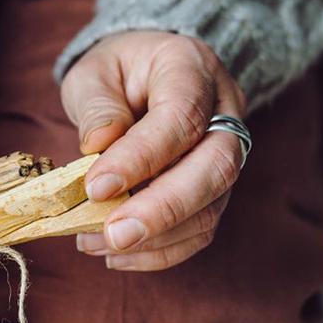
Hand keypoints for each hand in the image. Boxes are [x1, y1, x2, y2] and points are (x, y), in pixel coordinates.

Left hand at [61, 31, 246, 270]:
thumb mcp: (94, 71)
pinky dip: (162, 250)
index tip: (97, 187)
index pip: (181, 117)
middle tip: (114, 234)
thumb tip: (99, 145)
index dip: (141, 157)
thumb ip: (97, 105)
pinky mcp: (217, 188)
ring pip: (213, 206)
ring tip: (100, 244)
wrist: (146, 74)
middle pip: (216, 167)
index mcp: (192, 67)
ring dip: (158, 237)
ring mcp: (228, 152)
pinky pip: (202, 228)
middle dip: (164, 209)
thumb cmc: (117, 71)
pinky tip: (118, 254)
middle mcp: (224, 110)